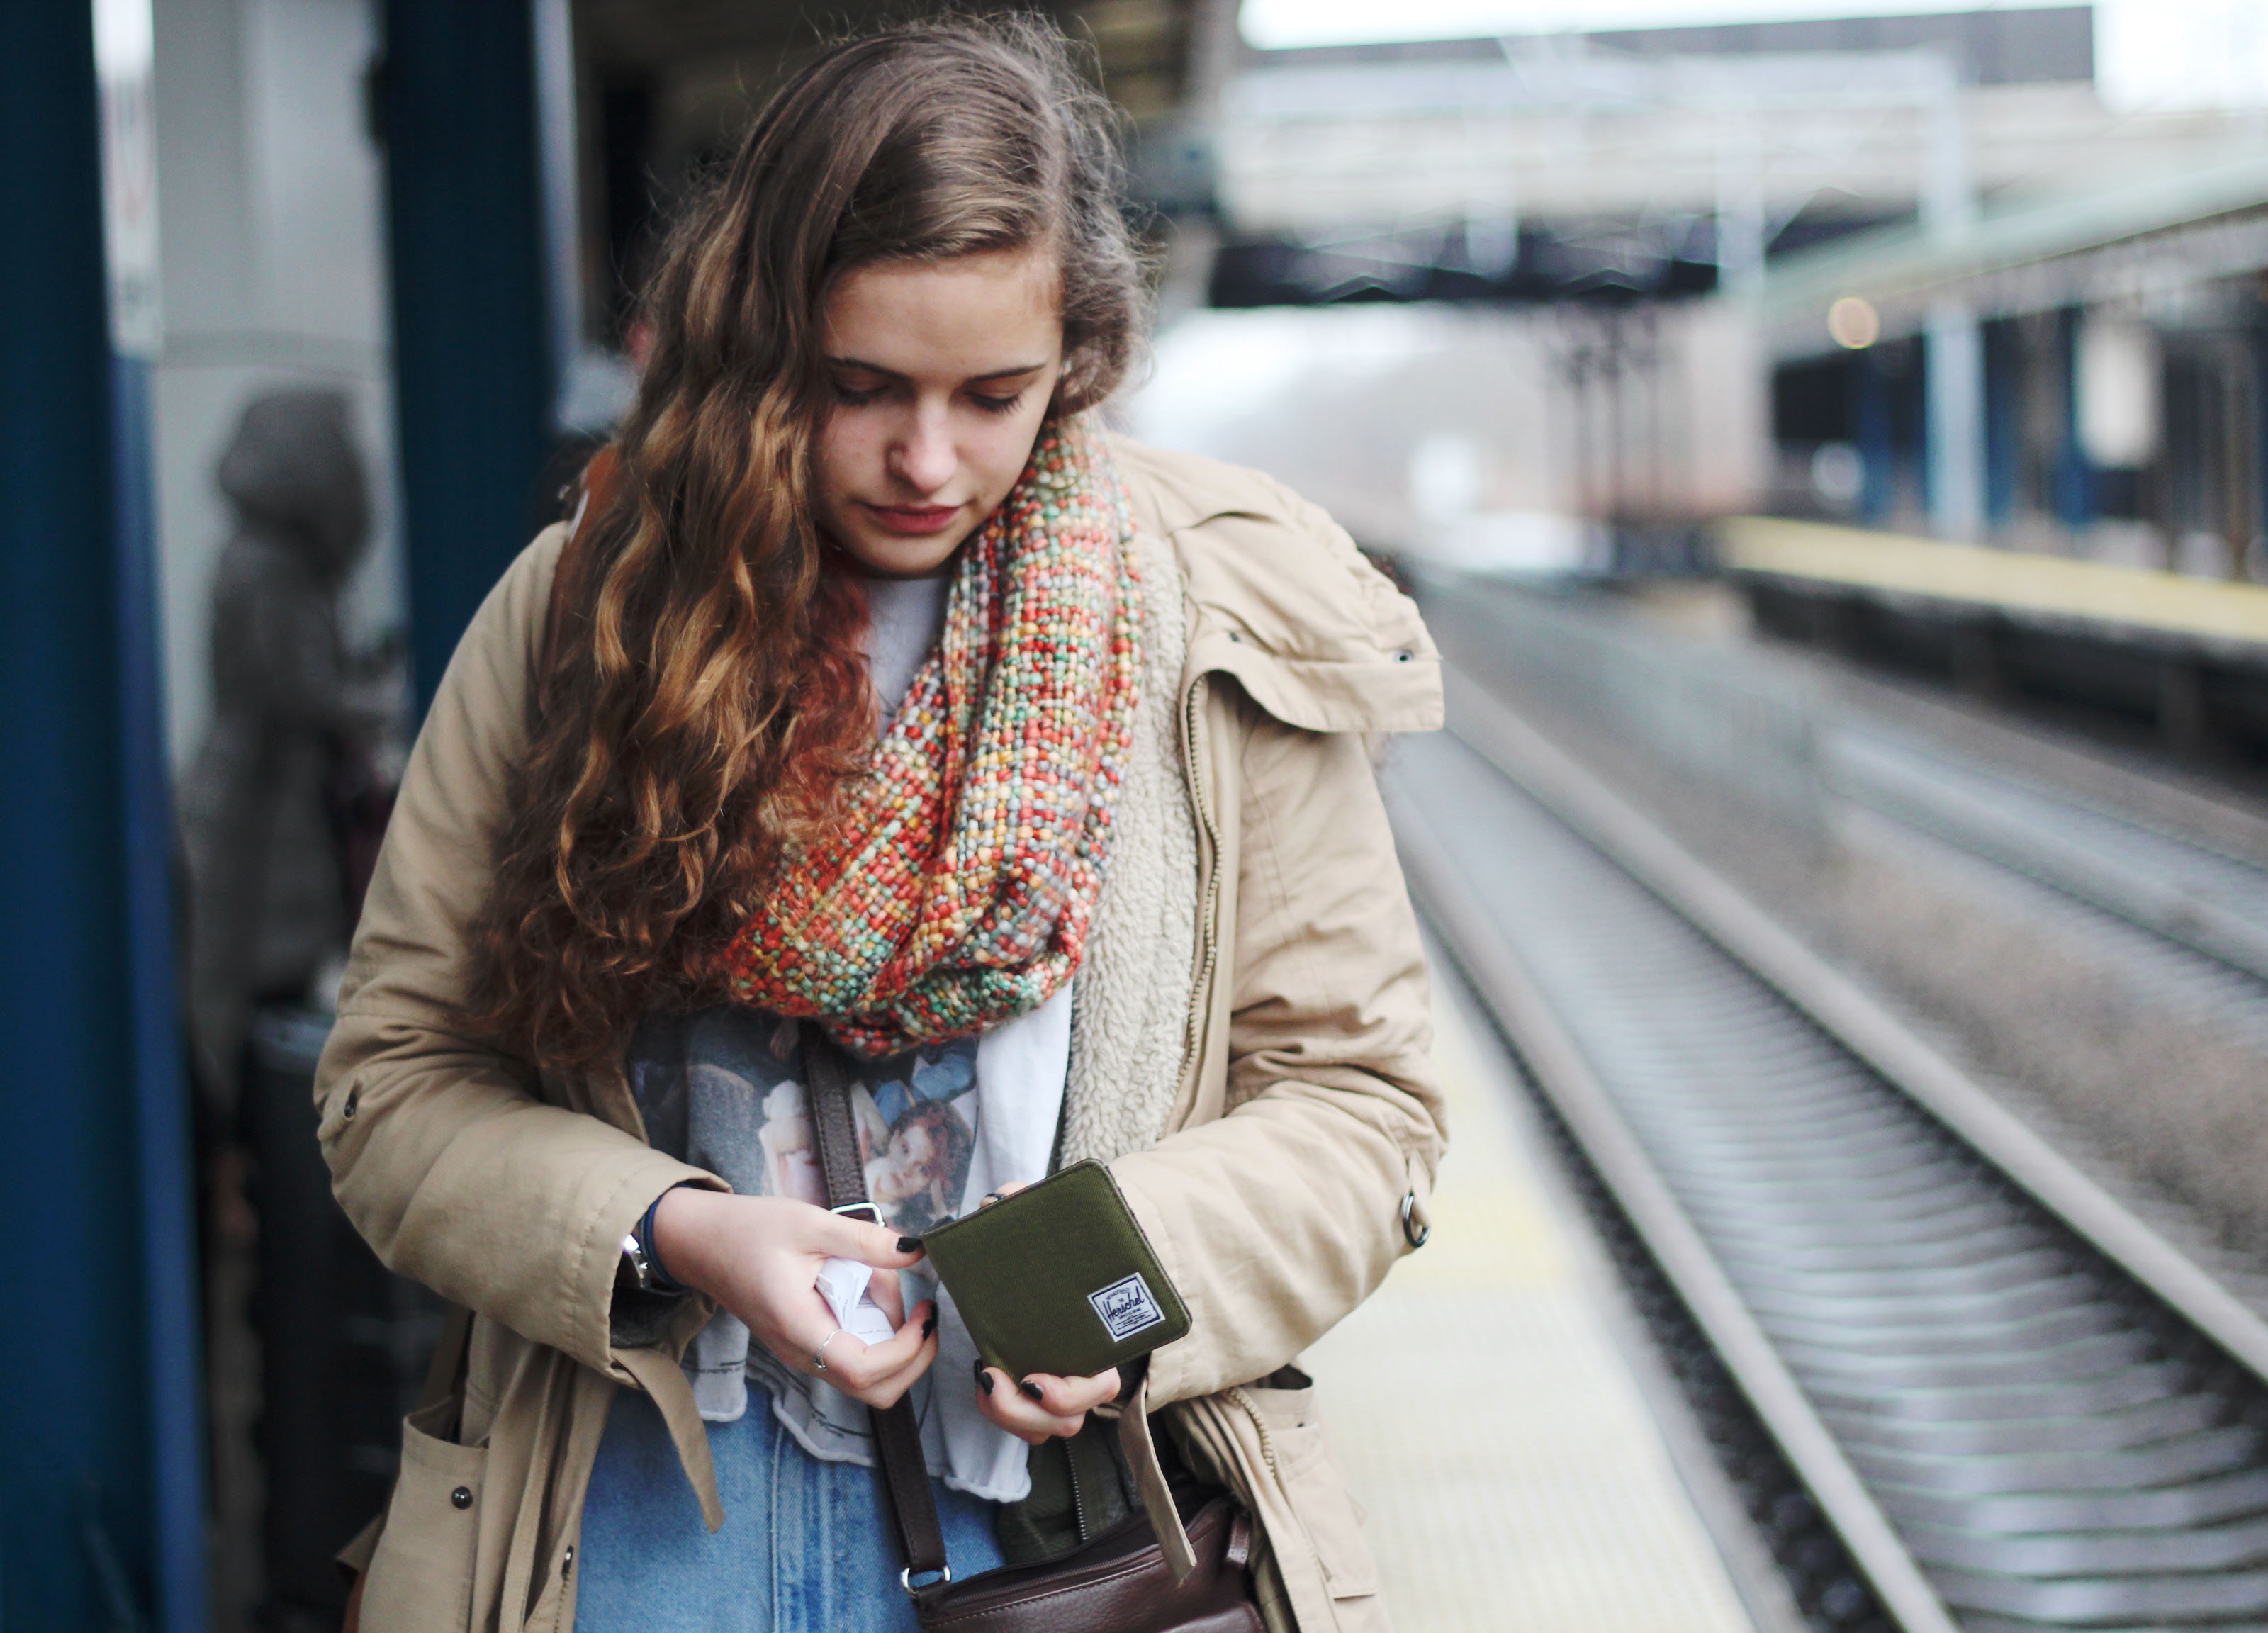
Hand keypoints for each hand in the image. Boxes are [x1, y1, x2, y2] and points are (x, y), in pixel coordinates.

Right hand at [652, 1189, 937, 1407]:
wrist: (704, 1243)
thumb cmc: (750, 1231)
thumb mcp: (811, 1224)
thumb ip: (866, 1241)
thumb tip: (916, 1249)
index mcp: (800, 1328)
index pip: (864, 1370)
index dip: (907, 1350)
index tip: (925, 1311)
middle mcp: (802, 1354)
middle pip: (874, 1389)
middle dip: (913, 1358)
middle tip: (925, 1311)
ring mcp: (804, 1355)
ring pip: (867, 1375)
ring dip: (894, 1338)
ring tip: (883, 1282)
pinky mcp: (807, 1346)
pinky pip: (852, 1354)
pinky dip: (874, 1330)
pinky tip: (868, 1287)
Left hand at [964, 1181, 1119, 1442]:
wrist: (1068, 1253)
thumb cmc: (1062, 1240)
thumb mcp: (1044, 1216)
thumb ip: (1024, 1202)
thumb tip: (999, 1201)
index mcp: (1103, 1337)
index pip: (1102, 1387)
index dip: (1070, 1394)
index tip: (1033, 1379)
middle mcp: (1087, 1369)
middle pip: (1070, 1422)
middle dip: (1026, 1412)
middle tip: (994, 1378)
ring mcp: (1064, 1384)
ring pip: (1047, 1429)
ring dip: (1012, 1415)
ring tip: (986, 1380)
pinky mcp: (1039, 1390)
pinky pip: (1027, 1422)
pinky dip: (1004, 1412)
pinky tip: (985, 1380)